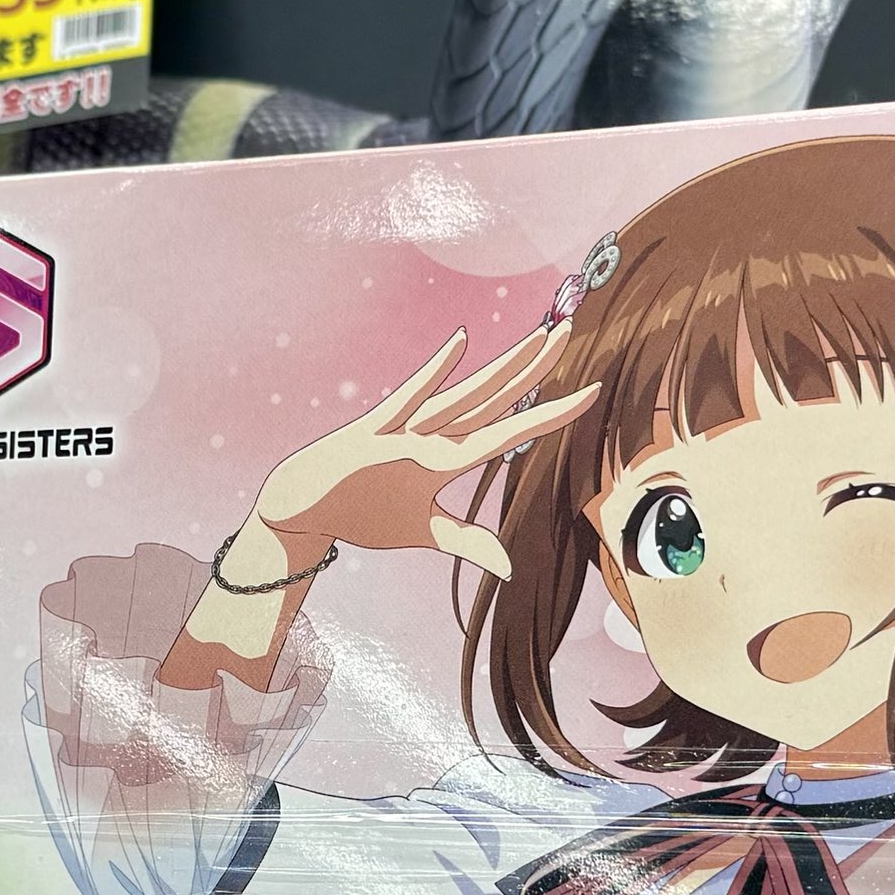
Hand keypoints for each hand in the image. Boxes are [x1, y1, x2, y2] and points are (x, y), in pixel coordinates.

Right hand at [233, 324, 597, 586]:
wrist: (302, 509)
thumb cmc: (360, 512)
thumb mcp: (422, 532)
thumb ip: (466, 539)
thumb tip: (510, 566)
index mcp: (447, 455)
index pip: (511, 430)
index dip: (551, 412)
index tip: (592, 392)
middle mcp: (434, 434)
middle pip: (495, 397)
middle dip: (533, 366)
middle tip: (570, 327)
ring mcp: (406, 430)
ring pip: (466, 393)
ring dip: (504, 366)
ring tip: (540, 335)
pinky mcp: (375, 432)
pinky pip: (410, 399)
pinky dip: (434, 372)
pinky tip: (461, 342)